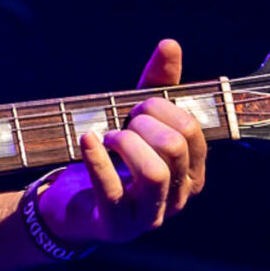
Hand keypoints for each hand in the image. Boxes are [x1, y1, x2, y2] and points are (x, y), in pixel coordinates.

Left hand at [42, 38, 208, 246]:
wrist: (76, 206)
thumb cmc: (116, 159)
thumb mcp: (137, 119)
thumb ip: (157, 85)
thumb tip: (170, 45)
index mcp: (191, 170)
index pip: (193, 131)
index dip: (163, 109)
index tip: (138, 106)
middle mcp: (178, 196)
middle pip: (175, 148)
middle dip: (145, 123)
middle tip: (122, 121)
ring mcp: (149, 215)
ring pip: (154, 174)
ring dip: (127, 143)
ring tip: (108, 136)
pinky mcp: (116, 225)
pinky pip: (112, 191)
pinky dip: (97, 160)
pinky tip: (87, 140)